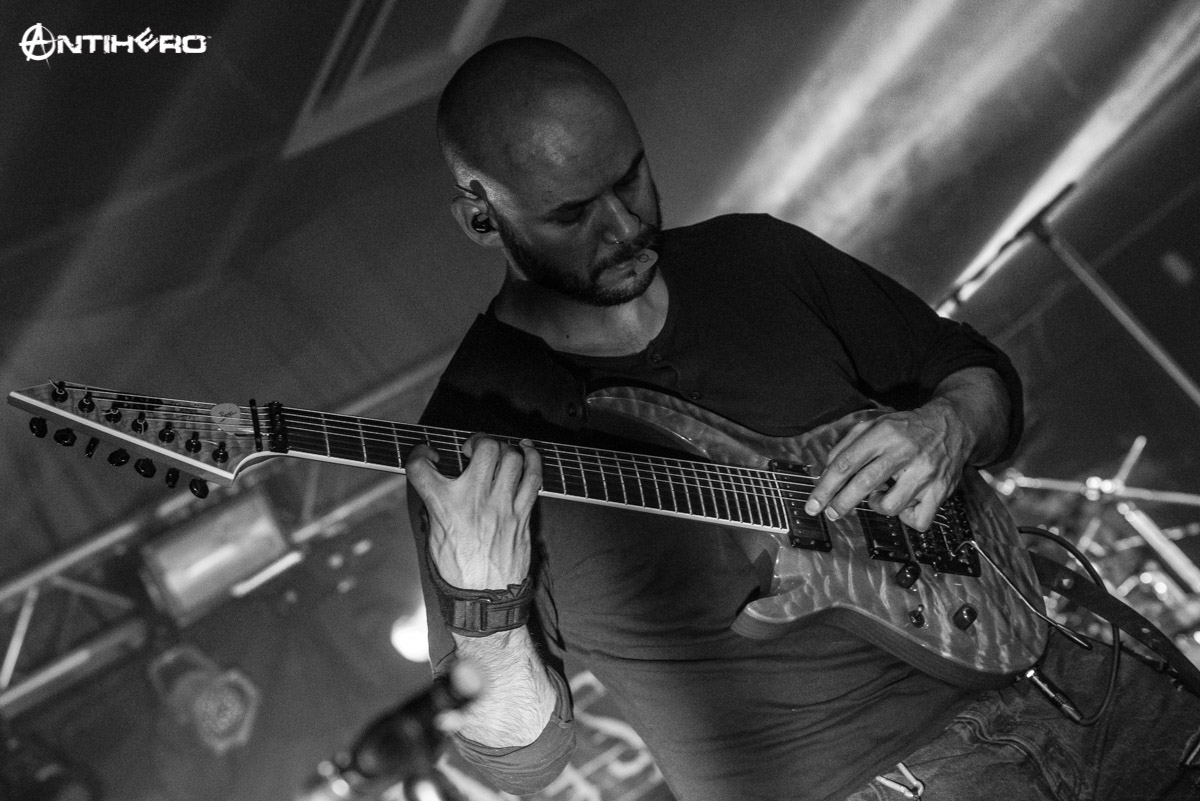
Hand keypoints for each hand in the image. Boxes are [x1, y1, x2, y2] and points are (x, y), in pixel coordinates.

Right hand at [406, 435, 541, 588]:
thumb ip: (435, 507)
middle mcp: (474, 502)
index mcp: (445, 508)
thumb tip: (436, 486)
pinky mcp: (522, 514)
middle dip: (478, 441)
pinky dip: (532, 458)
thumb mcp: (434, 538)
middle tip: (473, 450)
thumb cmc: (458, 573)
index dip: (420, 454)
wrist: (485, 601)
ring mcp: (502, 506)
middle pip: (485, 448)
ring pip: (512, 457)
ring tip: (497, 454)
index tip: (428, 456)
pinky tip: (526, 450)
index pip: (421, 467)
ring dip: (504, 449)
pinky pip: (534, 476)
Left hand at [804, 400, 972, 530]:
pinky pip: (917, 520)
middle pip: (863, 484)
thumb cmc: (907, 429)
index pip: (846, 463)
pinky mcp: (941, 490)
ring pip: (889, 506)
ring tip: (881, 495)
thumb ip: (846, 446)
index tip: (813, 505)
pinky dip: (906, 518)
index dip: (825, 487)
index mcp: (883, 433)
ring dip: (877, 506)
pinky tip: (905, 504)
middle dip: (841, 504)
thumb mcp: (874, 425)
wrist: (953, 425)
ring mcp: (924, 472)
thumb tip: (825, 474)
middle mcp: (904, 452)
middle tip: (831, 513)